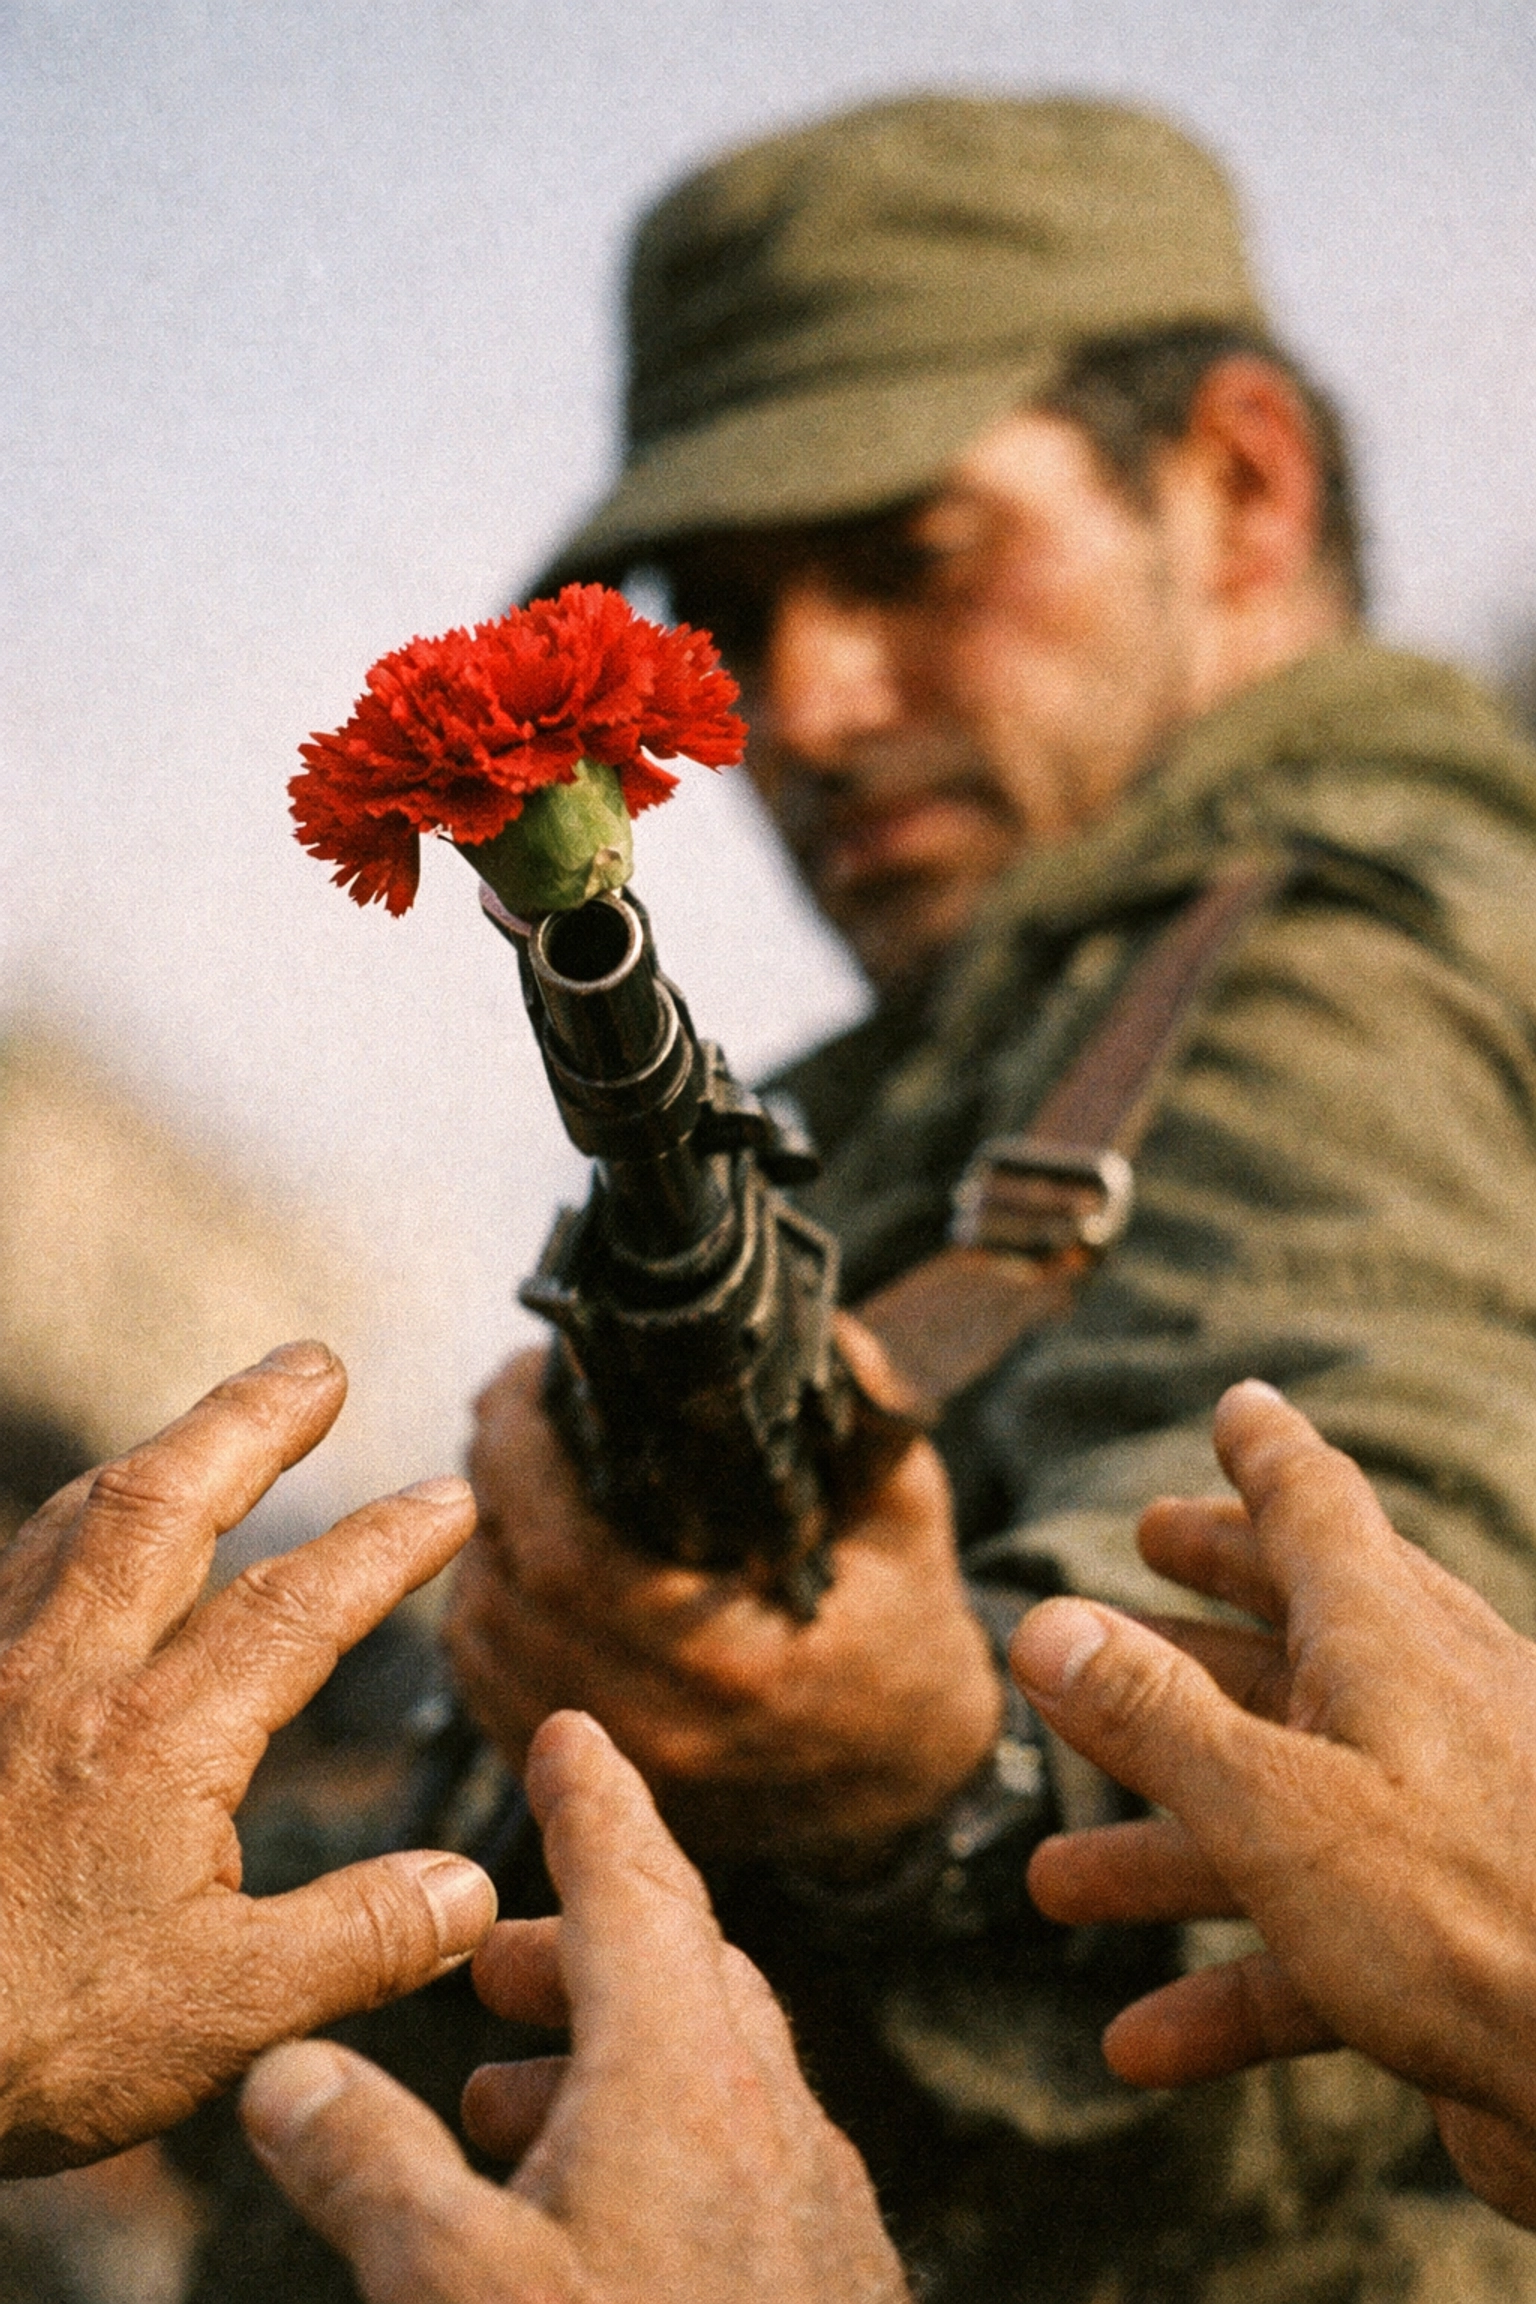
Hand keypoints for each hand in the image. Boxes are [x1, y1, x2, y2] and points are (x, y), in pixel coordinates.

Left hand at [0, 1341, 496, 2173]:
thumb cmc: (14, 2037)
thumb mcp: (218, 2015)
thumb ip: (355, 1939)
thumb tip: (469, 1888)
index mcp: (152, 1741)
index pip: (294, 1608)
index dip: (383, 1546)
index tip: (448, 1496)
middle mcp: (59, 1678)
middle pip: (163, 1501)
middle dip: (248, 1419)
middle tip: (314, 1361)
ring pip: (67, 1525)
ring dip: (152, 1460)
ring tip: (202, 1429)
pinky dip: (50, 1542)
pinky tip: (60, 1557)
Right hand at [241, 1709, 909, 2303]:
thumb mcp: (461, 2292)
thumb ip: (369, 2167)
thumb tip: (288, 2066)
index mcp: (687, 2075)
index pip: (635, 1884)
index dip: (592, 1799)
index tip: (570, 1730)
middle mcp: (769, 2109)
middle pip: (679, 1964)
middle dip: (580, 1936)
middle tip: (494, 1953)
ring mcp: (812, 2194)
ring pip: (710, 2059)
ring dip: (607, 2043)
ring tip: (505, 2094)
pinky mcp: (828, 2272)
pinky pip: (737, 2146)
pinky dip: (654, 2129)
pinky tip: (593, 2213)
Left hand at [445, 1322, 998, 1866]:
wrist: (911, 1780)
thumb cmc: (904, 1635)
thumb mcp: (908, 1513)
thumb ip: (868, 1414)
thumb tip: (811, 1322)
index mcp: (730, 1666)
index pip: (563, 1555)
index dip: (518, 1457)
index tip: (521, 1378)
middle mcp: (658, 1730)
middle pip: (503, 1591)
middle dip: (489, 1478)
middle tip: (511, 1404)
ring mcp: (616, 1773)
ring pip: (479, 1645)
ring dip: (475, 1545)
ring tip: (510, 1466)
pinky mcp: (591, 1791)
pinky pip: (487, 1694)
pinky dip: (483, 1613)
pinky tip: (511, 1554)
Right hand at [1012, 1379, 1535, 2226]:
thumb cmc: (1474, 1917)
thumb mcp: (1278, 1805)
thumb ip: (1157, 1717)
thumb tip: (1042, 1623)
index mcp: (1387, 1641)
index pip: (1317, 1507)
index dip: (1264, 1455)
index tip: (1238, 1406)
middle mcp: (1423, 1710)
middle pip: (1303, 1628)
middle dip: (1216, 1596)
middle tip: (1151, 1546)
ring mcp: (1444, 1824)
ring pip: (1284, 1803)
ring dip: (1168, 1844)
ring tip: (1058, 1874)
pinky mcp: (1449, 1938)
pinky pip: (1319, 1944)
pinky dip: (1233, 1982)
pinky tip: (1144, 2042)